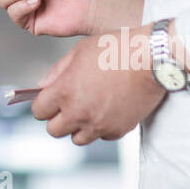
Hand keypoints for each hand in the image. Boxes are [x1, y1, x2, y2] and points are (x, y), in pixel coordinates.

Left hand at [31, 26, 165, 144]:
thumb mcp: (79, 51)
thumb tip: (44, 85)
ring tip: (88, 108)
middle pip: (54, 130)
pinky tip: (107, 110)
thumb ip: (57, 71)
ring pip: (77, 138)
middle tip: (66, 106)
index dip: (43, 104)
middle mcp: (79, 113)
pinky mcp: (118, 130)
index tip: (49, 100)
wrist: (150, 59)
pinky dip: (101, 128)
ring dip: (78, 126)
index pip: (39, 111)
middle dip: (57, 118)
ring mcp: (99, 125)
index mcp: (64, 92)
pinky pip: (102, 136)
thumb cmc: (116, 50)